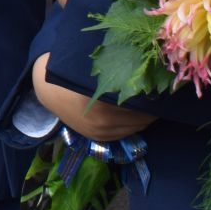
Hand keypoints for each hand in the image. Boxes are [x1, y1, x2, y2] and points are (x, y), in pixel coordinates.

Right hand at [32, 53, 154, 140]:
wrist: (51, 92)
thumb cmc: (75, 76)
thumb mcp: (97, 72)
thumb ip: (119, 74)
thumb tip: (148, 71)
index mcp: (103, 102)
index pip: (140, 104)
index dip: (152, 95)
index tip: (158, 86)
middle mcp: (103, 121)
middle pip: (141, 118)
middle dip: (151, 107)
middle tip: (157, 95)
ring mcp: (100, 132)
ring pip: (136, 127)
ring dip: (145, 117)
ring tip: (150, 104)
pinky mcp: (99, 138)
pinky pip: (126, 134)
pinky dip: (134, 125)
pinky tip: (137, 114)